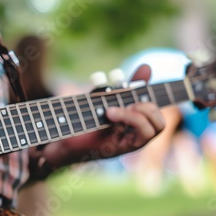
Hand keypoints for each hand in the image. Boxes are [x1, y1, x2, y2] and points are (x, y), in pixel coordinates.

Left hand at [42, 64, 164, 167]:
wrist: (56, 136)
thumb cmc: (78, 118)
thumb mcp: (104, 97)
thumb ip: (125, 87)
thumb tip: (147, 66)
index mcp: (131, 125)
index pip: (157, 114)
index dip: (158, 96)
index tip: (139, 86)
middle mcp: (132, 137)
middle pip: (159, 123)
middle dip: (147, 106)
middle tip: (125, 102)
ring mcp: (127, 145)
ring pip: (155, 128)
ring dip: (137, 113)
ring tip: (114, 108)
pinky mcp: (118, 149)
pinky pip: (141, 135)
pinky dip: (129, 118)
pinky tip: (109, 112)